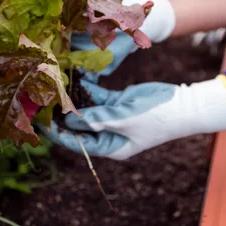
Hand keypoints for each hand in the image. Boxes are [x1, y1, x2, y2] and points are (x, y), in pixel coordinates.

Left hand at [45, 77, 225, 159]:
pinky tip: (70, 79)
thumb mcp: (126, 120)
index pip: (77, 143)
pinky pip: (95, 96)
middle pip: (77, 126)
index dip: (58, 133)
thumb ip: (98, 120)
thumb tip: (70, 120)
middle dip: (60, 114)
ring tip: (51, 88)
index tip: (41, 123)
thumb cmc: (159, 118)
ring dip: (71, 99)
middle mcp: (108, 134)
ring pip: (85, 110)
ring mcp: (112, 117)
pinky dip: (84, 89)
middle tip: (41, 102)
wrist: (184, 105)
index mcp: (111, 146)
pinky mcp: (116, 102)